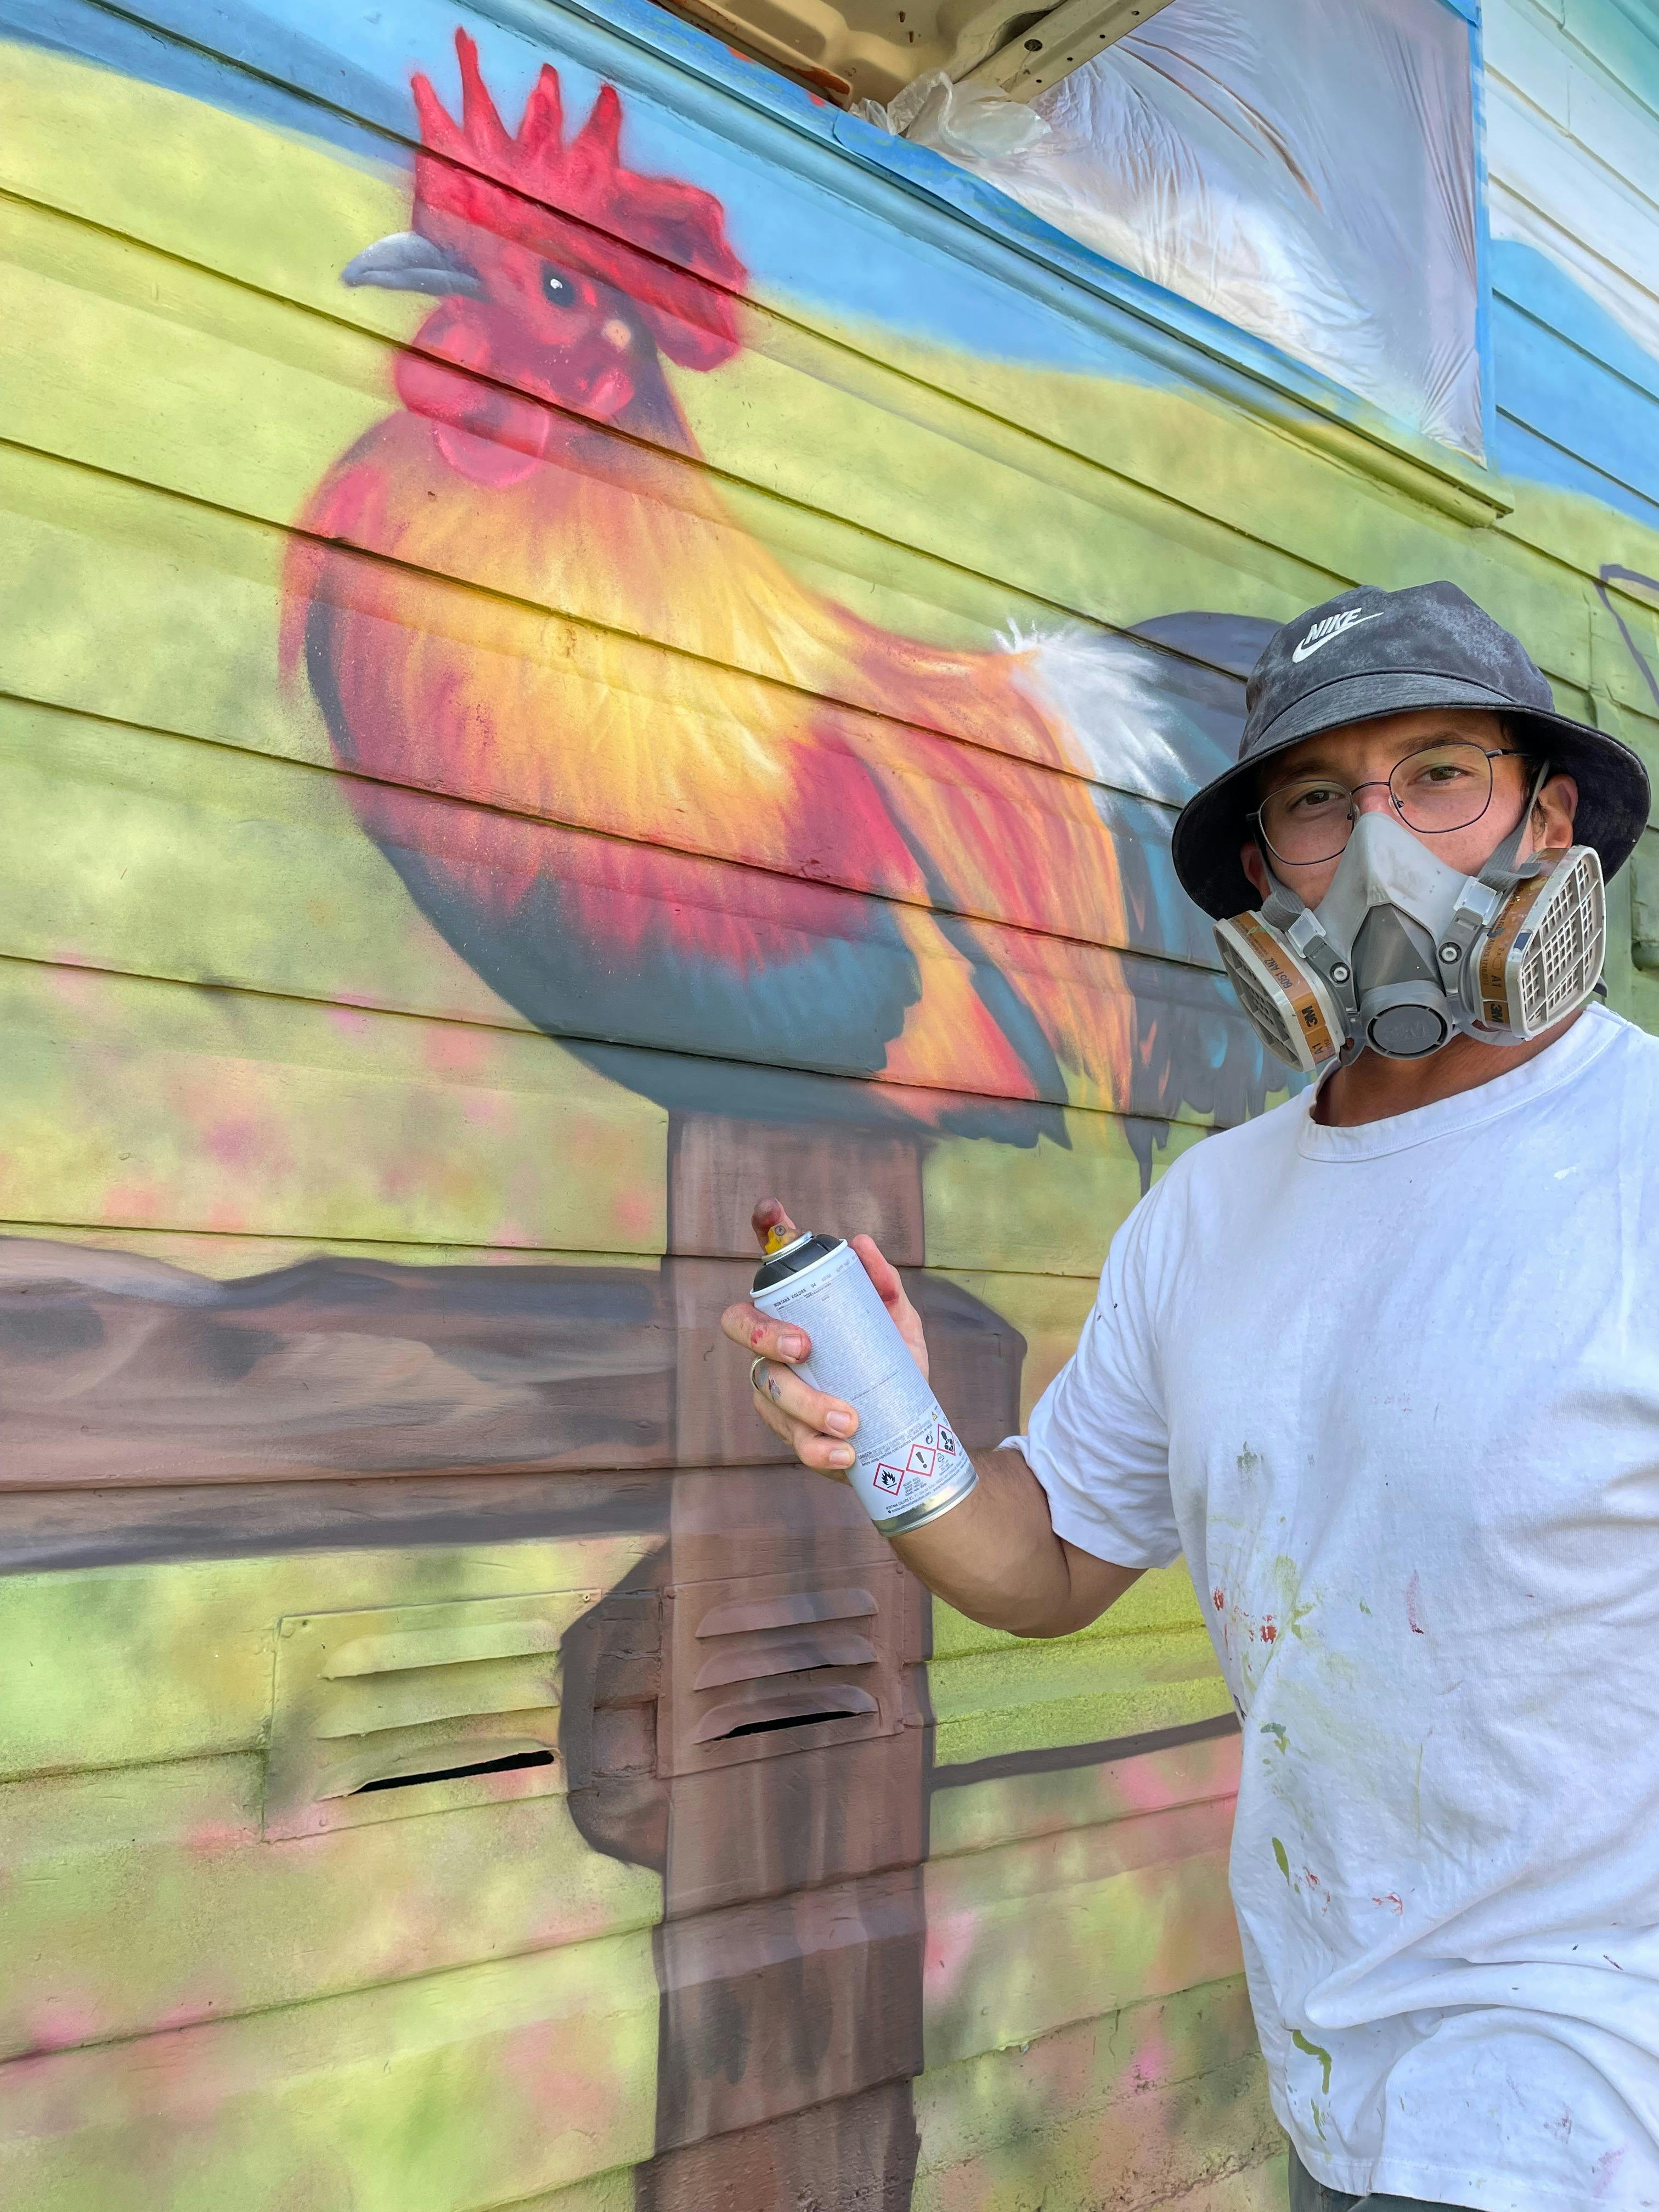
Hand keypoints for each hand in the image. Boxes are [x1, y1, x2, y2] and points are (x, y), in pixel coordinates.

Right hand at [719, 1198, 930, 1477]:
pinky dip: (817, 1449)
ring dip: (807, 1404)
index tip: (770, 1209)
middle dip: (764, 1334)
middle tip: (803, 1348)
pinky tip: (844, 1451)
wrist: (909, 1439)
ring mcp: (777, 1390)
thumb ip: (885, 1289)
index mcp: (799, 1312)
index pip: (774, 1270)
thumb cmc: (894, 1371)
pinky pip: (792, 1441)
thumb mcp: (898, 1327)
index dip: (765, 1234)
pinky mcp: (791, 1434)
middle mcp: (775, 1345)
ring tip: (849, 1420)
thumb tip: (862, 1244)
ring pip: (768, 1389)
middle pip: (740, 1325)